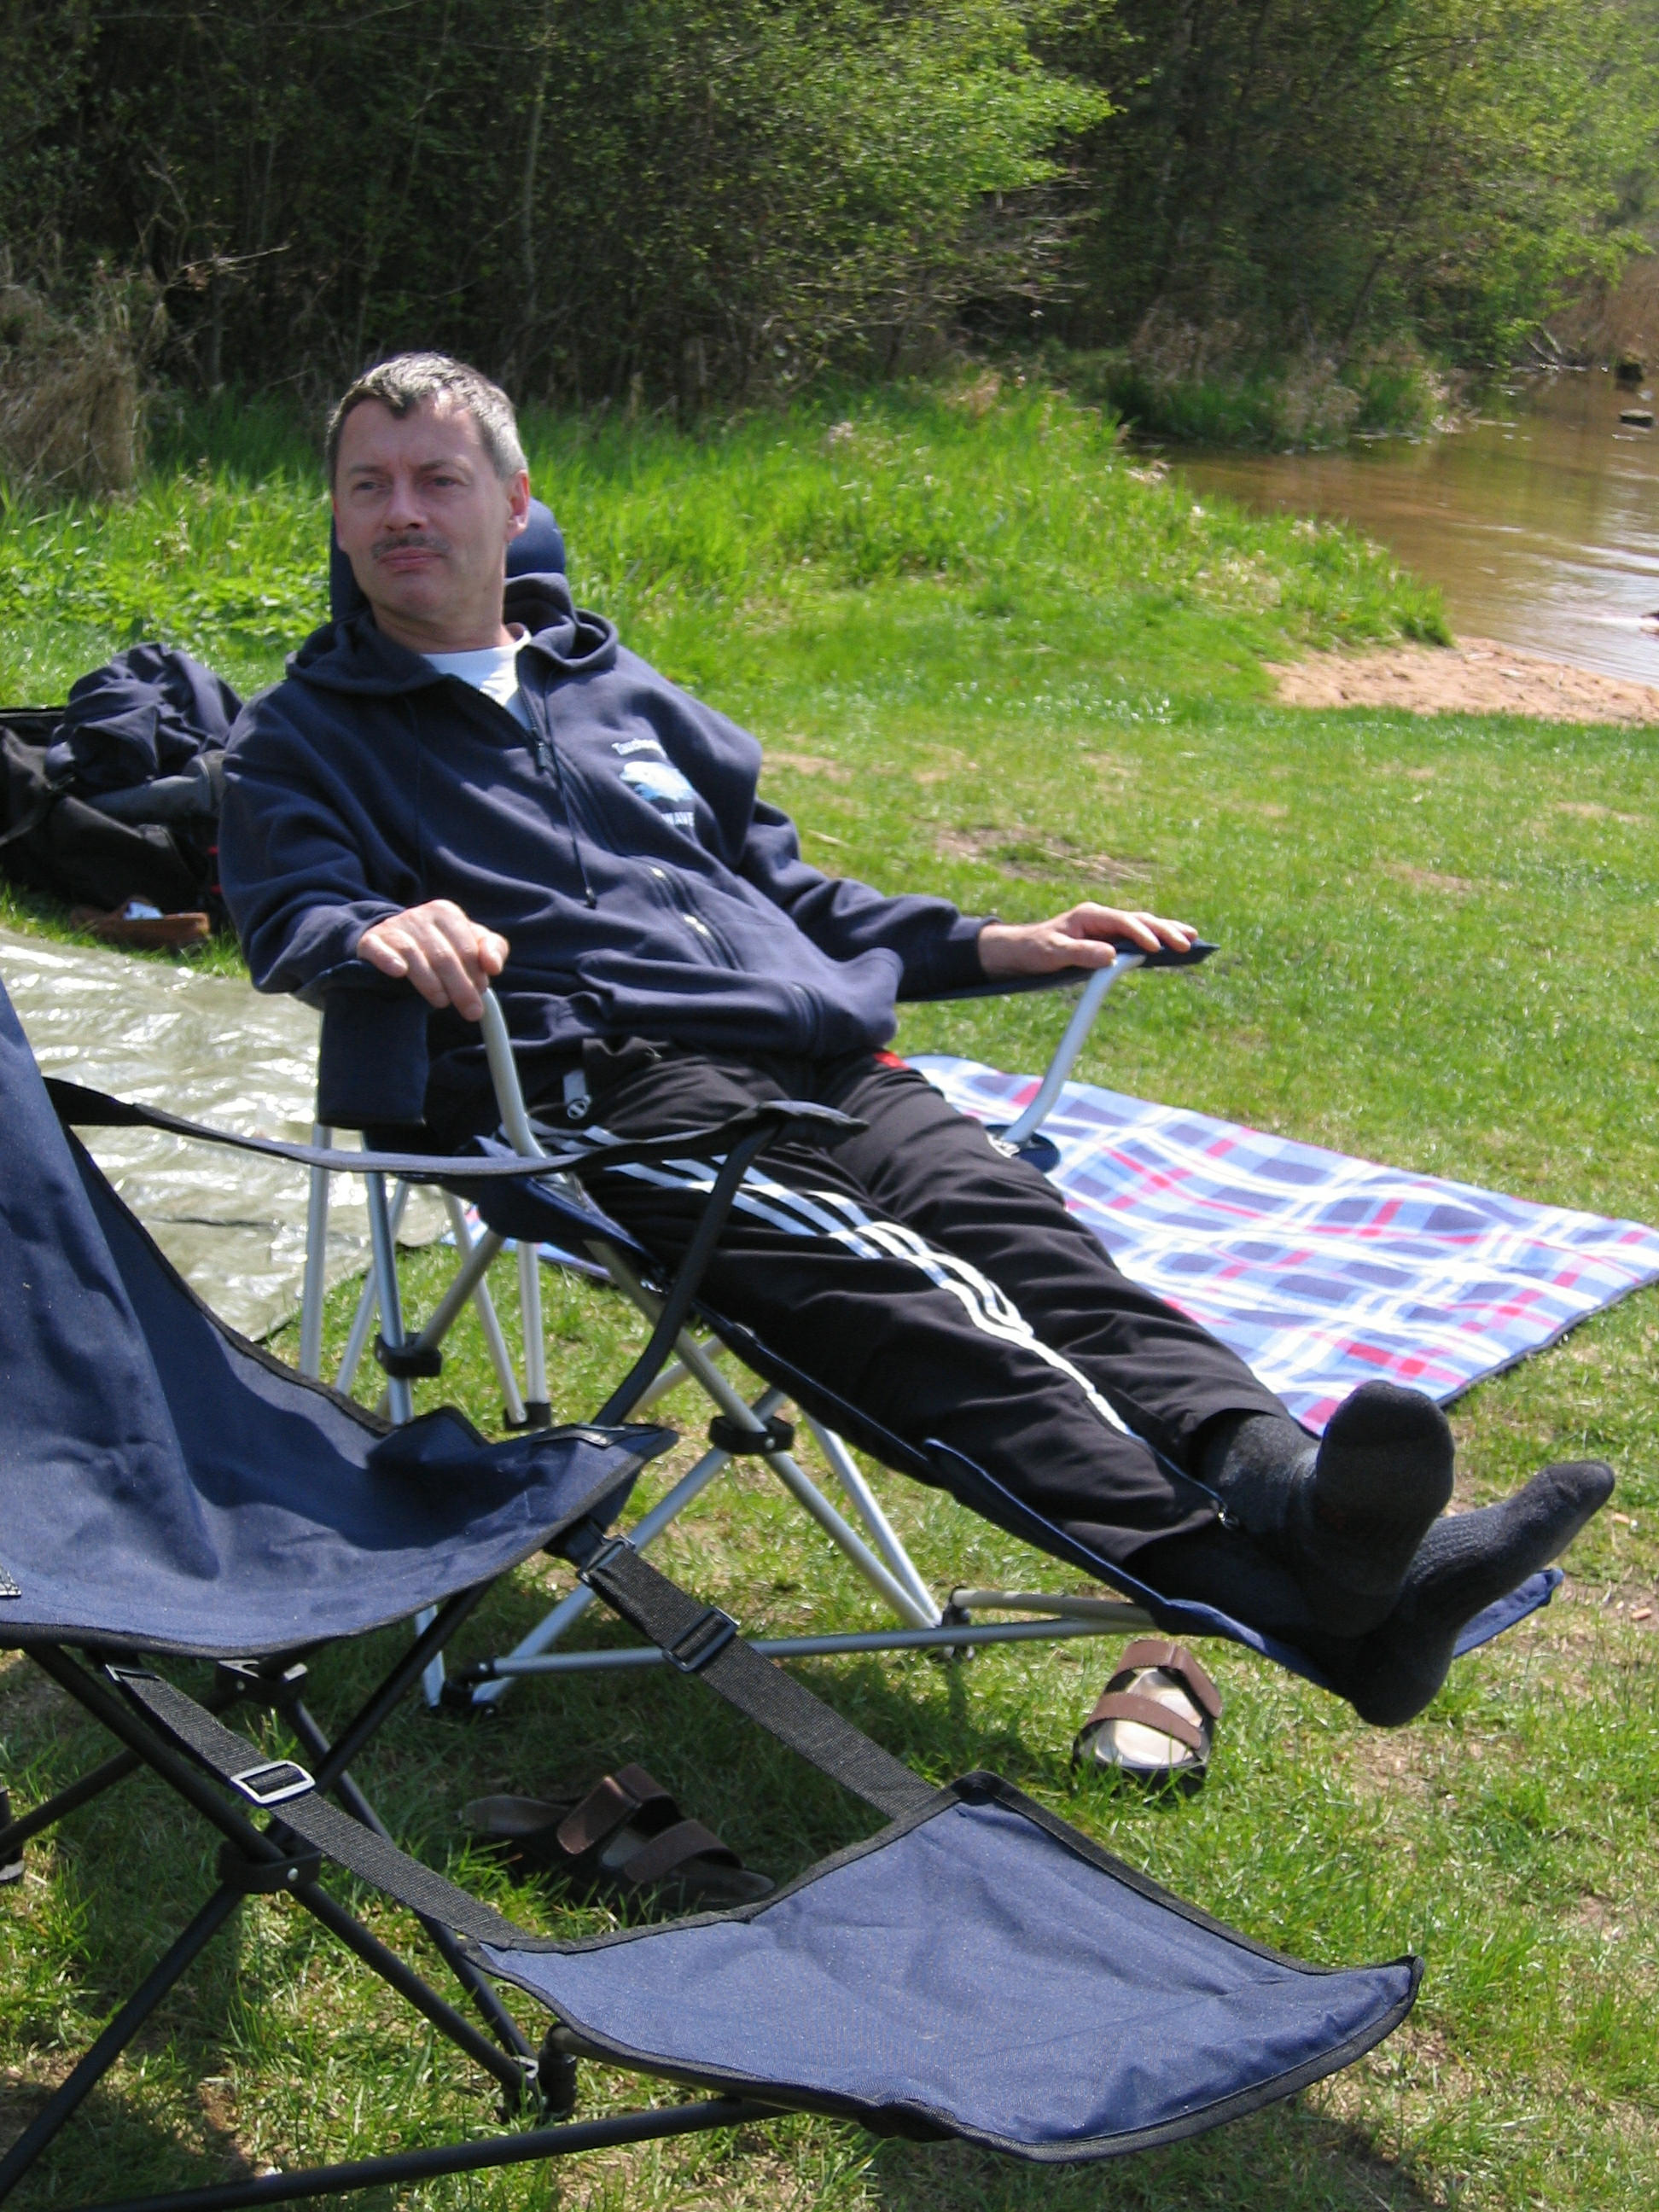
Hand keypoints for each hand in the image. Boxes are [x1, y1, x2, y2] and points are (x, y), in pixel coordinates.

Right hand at [356, 900, 508, 1022]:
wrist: (392, 942)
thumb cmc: (442, 946)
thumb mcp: (471, 943)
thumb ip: (493, 950)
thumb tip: (494, 967)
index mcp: (447, 914)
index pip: (466, 947)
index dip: (476, 973)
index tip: (481, 993)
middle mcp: (420, 916)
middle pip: (443, 955)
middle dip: (461, 986)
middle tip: (471, 1011)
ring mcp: (394, 927)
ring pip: (414, 954)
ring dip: (430, 982)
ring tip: (441, 1002)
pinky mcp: (371, 941)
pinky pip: (378, 949)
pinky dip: (388, 959)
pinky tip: (399, 973)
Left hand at [977, 902, 1196, 978]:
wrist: (1022, 951)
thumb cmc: (1036, 950)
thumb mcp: (1054, 953)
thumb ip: (1081, 954)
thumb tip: (1111, 956)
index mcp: (1090, 915)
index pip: (1122, 922)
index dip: (1140, 934)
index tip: (1154, 949)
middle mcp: (1102, 918)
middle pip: (1140, 920)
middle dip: (1164, 931)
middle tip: (1188, 941)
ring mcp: (1107, 928)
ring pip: (1143, 927)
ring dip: (1167, 932)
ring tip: (1192, 939)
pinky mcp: (1109, 940)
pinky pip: (1137, 939)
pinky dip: (1156, 942)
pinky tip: (1172, 948)